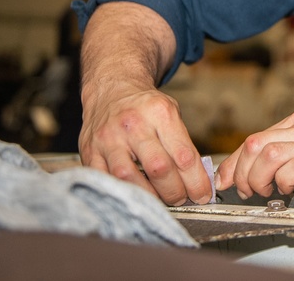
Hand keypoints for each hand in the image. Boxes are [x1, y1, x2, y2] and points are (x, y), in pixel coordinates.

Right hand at [79, 85, 212, 204]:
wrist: (111, 92)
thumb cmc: (145, 107)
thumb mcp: (171, 113)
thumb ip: (183, 145)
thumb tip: (198, 182)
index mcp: (159, 112)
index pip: (184, 156)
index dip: (196, 182)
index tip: (202, 195)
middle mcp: (133, 124)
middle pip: (159, 169)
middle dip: (175, 192)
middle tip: (181, 199)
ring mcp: (109, 139)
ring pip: (130, 178)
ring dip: (150, 197)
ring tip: (160, 200)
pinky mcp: (90, 152)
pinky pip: (107, 181)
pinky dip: (123, 193)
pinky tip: (135, 195)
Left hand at [215, 108, 293, 198]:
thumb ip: (286, 150)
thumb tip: (249, 169)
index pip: (255, 138)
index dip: (234, 163)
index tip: (227, 180)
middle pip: (256, 143)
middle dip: (242, 172)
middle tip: (247, 190)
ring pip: (268, 154)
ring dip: (258, 179)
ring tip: (266, 192)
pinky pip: (293, 168)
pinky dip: (283, 182)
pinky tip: (288, 190)